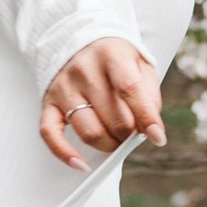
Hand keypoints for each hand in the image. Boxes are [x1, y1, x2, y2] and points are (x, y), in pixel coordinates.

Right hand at [40, 36, 164, 168]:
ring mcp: (63, 87)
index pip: (129, 89)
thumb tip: (149, 128)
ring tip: (115, 138)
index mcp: (110, 54)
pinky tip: (80, 164)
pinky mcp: (49, 103)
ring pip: (89, 131)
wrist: (81, 42)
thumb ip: (149, 95)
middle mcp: (83, 69)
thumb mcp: (141, 65)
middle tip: (132, 132)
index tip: (158, 137)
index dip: (146, 117)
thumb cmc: (116, 59)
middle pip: (112, 117)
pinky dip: (65, 153)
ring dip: (108, 144)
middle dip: (128, 133)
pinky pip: (51, 134)